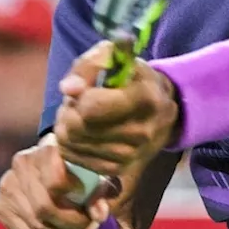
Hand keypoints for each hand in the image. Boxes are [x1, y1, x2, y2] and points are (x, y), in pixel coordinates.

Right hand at [0, 133, 119, 228]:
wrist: (55, 170)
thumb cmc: (83, 172)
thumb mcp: (99, 177)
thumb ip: (102, 192)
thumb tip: (100, 215)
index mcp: (49, 147)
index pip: (56, 181)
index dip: (76, 203)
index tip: (95, 213)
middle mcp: (23, 163)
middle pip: (45, 208)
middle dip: (73, 227)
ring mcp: (8, 184)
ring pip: (37, 227)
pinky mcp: (1, 206)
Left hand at [52, 40, 179, 178]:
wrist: (161, 112)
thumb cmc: (134, 79)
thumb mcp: (117, 58)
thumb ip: (90, 65)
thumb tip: (68, 89)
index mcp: (146, 99)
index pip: (91, 107)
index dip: (80, 95)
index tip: (86, 88)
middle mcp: (142, 132)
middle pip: (77, 127)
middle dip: (69, 110)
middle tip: (78, 102)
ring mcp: (130, 156)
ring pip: (71, 143)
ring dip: (67, 125)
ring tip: (81, 115)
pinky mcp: (117, 170)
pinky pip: (73, 158)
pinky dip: (71, 143)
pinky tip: (83, 132)